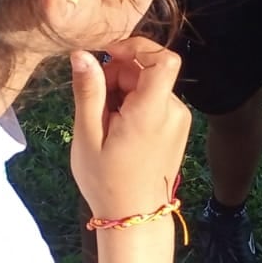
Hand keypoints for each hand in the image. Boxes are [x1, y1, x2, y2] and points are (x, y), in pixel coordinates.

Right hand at [70, 38, 189, 221]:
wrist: (134, 215)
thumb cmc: (106, 180)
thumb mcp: (87, 135)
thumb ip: (88, 92)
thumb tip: (82, 54)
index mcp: (153, 112)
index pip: (164, 59)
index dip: (137, 47)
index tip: (108, 56)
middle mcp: (173, 111)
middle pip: (149, 70)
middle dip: (119, 75)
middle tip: (94, 102)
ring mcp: (179, 119)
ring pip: (150, 85)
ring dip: (124, 91)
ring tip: (104, 121)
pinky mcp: (177, 127)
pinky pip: (155, 101)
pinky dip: (134, 104)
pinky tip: (117, 127)